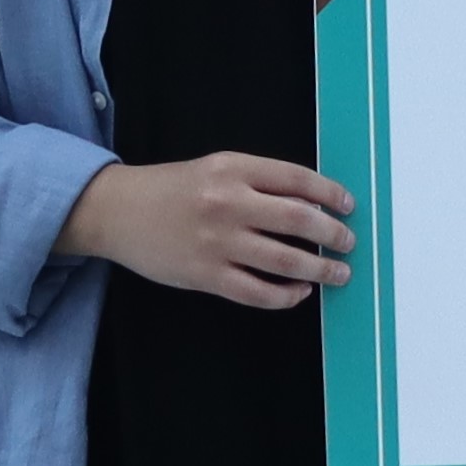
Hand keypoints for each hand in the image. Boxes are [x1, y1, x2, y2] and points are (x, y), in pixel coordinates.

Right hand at [67, 153, 354, 306]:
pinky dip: (285, 296)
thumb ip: (258, 182)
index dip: (330, 193)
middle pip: (299, 220)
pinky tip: (298, 293)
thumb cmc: (170, 190)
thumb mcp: (214, 169)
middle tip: (348, 243)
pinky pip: (258, 292)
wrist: (117, 212)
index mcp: (232, 169)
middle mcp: (228, 203)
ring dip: (320, 270)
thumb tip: (310, 204)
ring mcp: (217, 242)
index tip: (347, 206)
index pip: (297, 179)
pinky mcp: (206, 275)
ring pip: (285, 261)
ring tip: (337, 274)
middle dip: (333, 235)